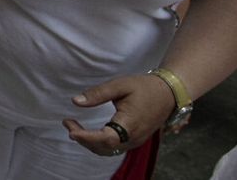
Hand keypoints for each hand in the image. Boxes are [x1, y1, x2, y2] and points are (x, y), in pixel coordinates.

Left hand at [62, 73, 176, 156]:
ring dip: (88, 142)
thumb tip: (75, 101)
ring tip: (73, 126)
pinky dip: (97, 143)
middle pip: (103, 147)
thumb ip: (98, 94)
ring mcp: (135, 141)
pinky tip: (87, 132)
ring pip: (107, 150)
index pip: (106, 138)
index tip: (71, 129)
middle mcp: (133, 137)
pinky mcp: (134, 140)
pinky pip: (113, 148)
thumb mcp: (120, 85)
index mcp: (130, 124)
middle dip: (82, 138)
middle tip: (67, 122)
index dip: (87, 137)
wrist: (168, 94)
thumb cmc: (144, 87)